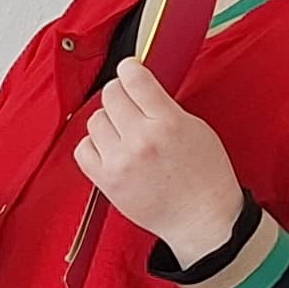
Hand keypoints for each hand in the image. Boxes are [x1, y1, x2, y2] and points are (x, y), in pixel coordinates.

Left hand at [72, 60, 246, 271]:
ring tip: (123, 130)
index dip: (130, 68)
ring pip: (95, 120)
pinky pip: (83, 149)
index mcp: (167, 123)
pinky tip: (109, 148)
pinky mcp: (106, 181)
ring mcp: (120, 161)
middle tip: (128, 101)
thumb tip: (140, 87)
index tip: (129, 69)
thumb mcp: (196, 128)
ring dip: (107, 120)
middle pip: (110, 96)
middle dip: (119, 94)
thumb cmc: (206, 177)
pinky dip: (93, 144)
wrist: (201, 218)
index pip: (134, 79)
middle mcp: (140, 140)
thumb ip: (165, 107)